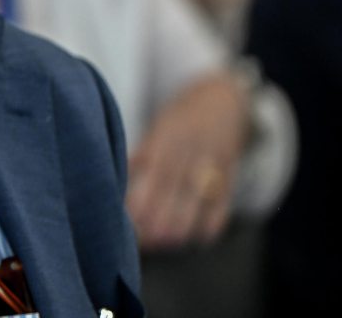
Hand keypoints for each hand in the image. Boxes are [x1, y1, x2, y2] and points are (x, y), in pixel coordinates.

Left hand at [126, 73, 248, 250]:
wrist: (223, 98)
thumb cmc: (177, 118)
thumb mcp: (156, 127)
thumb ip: (140, 154)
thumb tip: (111, 179)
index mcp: (167, 135)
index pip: (151, 170)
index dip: (138, 197)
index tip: (122, 218)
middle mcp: (191, 148)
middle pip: (174, 189)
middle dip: (156, 217)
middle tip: (139, 240)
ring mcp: (213, 161)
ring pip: (196, 200)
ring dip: (179, 225)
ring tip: (161, 243)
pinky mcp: (230, 174)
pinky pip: (223, 203)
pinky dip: (210, 224)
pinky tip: (194, 239)